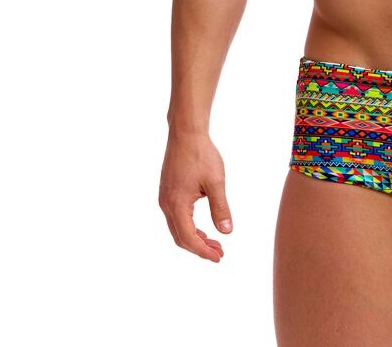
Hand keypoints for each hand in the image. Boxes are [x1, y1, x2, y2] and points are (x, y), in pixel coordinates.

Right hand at [159, 130, 232, 262]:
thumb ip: (221, 208)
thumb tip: (227, 232)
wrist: (186, 133)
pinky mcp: (167, 192)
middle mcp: (167, 205)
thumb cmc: (201, 155)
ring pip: (177, 228)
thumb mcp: (215, 182)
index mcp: (177, 205)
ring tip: (214, 242)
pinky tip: (202, 226)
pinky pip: (176, 217)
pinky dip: (189, 227)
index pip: (189, 238)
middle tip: (219, 253)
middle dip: (200, 248)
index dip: (203, 251)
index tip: (219, 258)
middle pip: (180, 237)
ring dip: (195, 238)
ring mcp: (165, 198)